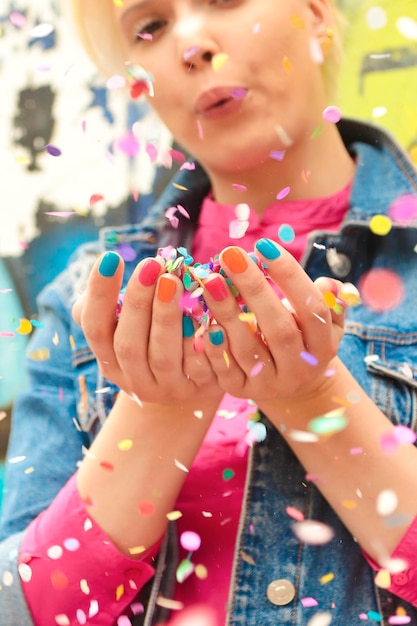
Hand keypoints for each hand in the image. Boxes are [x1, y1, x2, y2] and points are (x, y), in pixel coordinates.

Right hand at [72, 251, 220, 404]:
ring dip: (167, 317)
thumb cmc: (152, 336)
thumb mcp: (126, 323)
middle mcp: (133, 378)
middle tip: (151, 264)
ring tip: (174, 280)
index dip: (100, 295)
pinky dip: (202, 341)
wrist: (189, 382)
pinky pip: (198, 367)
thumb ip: (110, 301)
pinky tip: (207, 312)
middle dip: (138, 303)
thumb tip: (101, 269)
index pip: (94, 327)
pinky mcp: (196, 389)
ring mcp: (164, 388)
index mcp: (108, 357)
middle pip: (128, 345)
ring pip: (162, 358)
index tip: (110, 257)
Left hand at [202, 239, 346, 405]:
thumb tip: (328, 285)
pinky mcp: (242, 391)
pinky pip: (225, 371)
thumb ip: (329, 301)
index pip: (312, 309)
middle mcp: (300, 368)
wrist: (291, 386)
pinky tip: (201, 319)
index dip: (290, 276)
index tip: (264, 245)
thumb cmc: (303, 336)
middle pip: (279, 328)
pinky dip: (213, 347)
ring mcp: (270, 384)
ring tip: (209, 279)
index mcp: (324, 346)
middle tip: (230, 254)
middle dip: (254, 288)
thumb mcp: (326, 322)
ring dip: (226, 311)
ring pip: (247, 348)